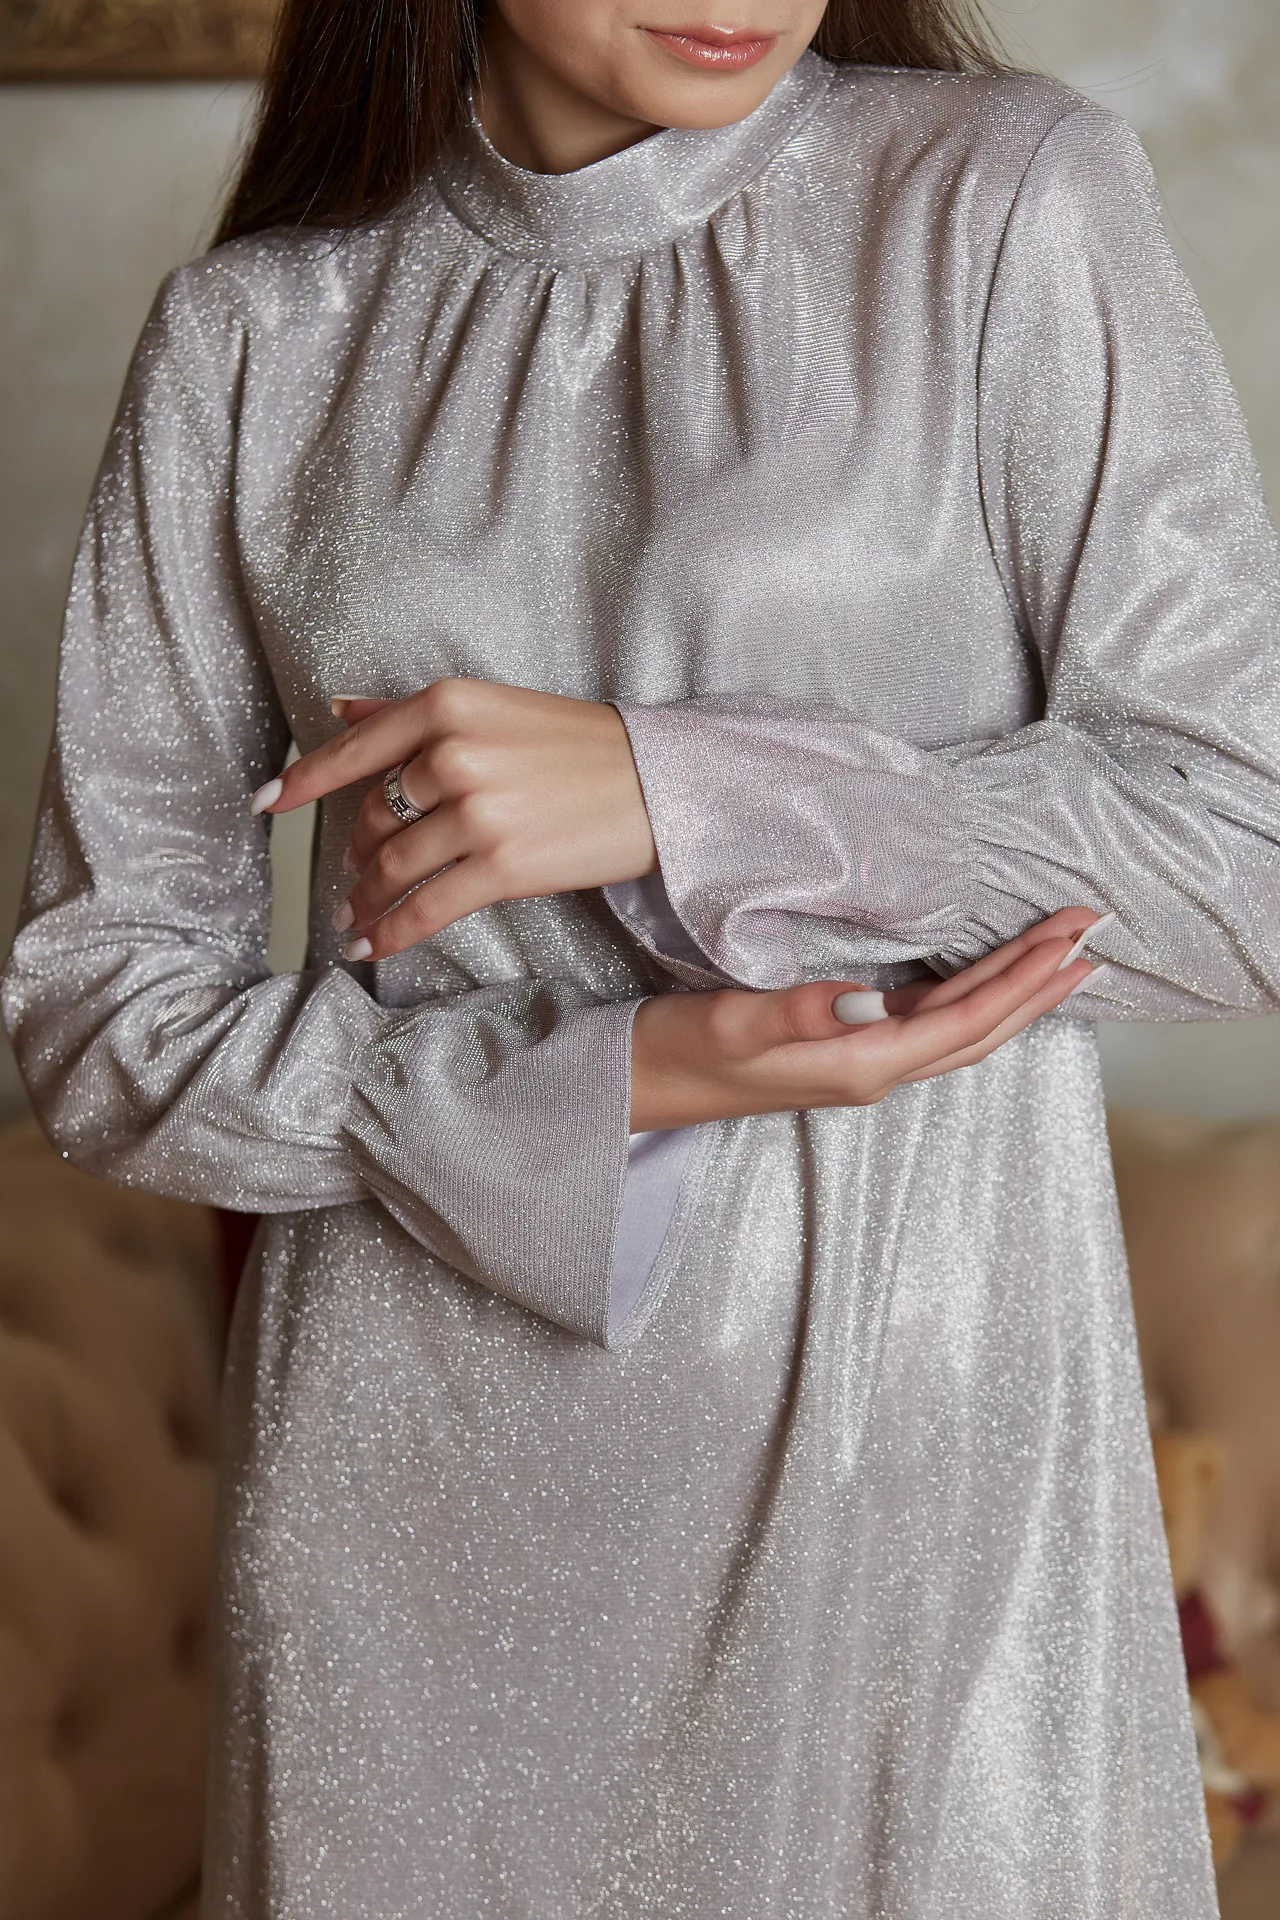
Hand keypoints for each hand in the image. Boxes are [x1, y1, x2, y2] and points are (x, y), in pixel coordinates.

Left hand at [251, 680, 656, 957]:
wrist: (657, 784)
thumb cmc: (580, 746)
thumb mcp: (494, 708)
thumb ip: (413, 712)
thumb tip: (342, 711)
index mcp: (448, 706)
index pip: (354, 749)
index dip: (302, 781)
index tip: (268, 805)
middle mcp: (454, 754)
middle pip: (373, 815)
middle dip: (356, 853)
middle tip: (351, 875)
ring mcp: (477, 813)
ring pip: (393, 865)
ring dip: (367, 898)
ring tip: (357, 915)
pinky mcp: (503, 866)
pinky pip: (427, 907)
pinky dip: (393, 931)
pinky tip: (373, 943)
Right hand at [630, 908, 1105, 1129]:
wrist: (637, 1084)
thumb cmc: (677, 1052)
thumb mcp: (732, 1024)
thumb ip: (798, 1012)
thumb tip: (866, 999)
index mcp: (862, 1064)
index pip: (967, 1022)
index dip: (1025, 983)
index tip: (1072, 940)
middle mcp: (875, 1070)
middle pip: (982, 1028)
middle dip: (1041, 982)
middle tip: (1092, 931)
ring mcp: (862, 1061)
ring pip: (963, 1026)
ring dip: (1016, 989)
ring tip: (1061, 951)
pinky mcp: (845, 1047)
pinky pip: (933, 1021)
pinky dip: (974, 993)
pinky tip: (988, 971)